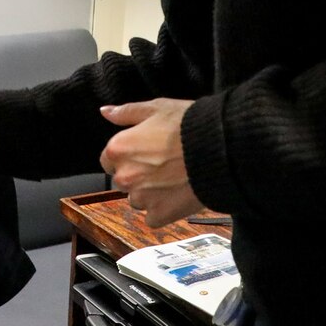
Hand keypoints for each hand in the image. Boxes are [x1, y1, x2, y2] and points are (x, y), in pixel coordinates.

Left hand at [99, 99, 203, 227]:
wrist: (219, 149)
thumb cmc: (189, 125)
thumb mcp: (157, 108)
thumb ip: (126, 112)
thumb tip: (106, 112)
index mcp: (118, 149)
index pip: (108, 159)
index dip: (127, 155)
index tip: (144, 152)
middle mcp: (124, 176)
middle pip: (123, 181)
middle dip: (138, 174)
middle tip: (162, 164)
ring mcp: (141, 199)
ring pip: (138, 200)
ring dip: (150, 193)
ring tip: (173, 178)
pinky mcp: (159, 215)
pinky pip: (154, 217)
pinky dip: (164, 209)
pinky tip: (178, 193)